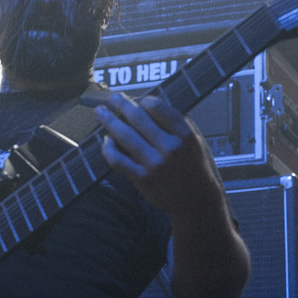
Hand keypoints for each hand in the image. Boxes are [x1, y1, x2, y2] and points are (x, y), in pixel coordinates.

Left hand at [93, 92, 219, 214]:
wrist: (196, 201)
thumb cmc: (193, 168)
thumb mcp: (195, 141)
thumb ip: (175, 124)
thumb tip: (148, 105)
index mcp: (184, 134)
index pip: (158, 107)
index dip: (143, 100)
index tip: (137, 100)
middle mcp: (170, 147)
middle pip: (138, 118)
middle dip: (121, 104)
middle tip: (113, 97)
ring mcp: (155, 164)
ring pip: (125, 136)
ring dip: (109, 121)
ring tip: (100, 112)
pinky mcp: (143, 178)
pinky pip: (118, 160)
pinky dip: (108, 148)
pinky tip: (106, 140)